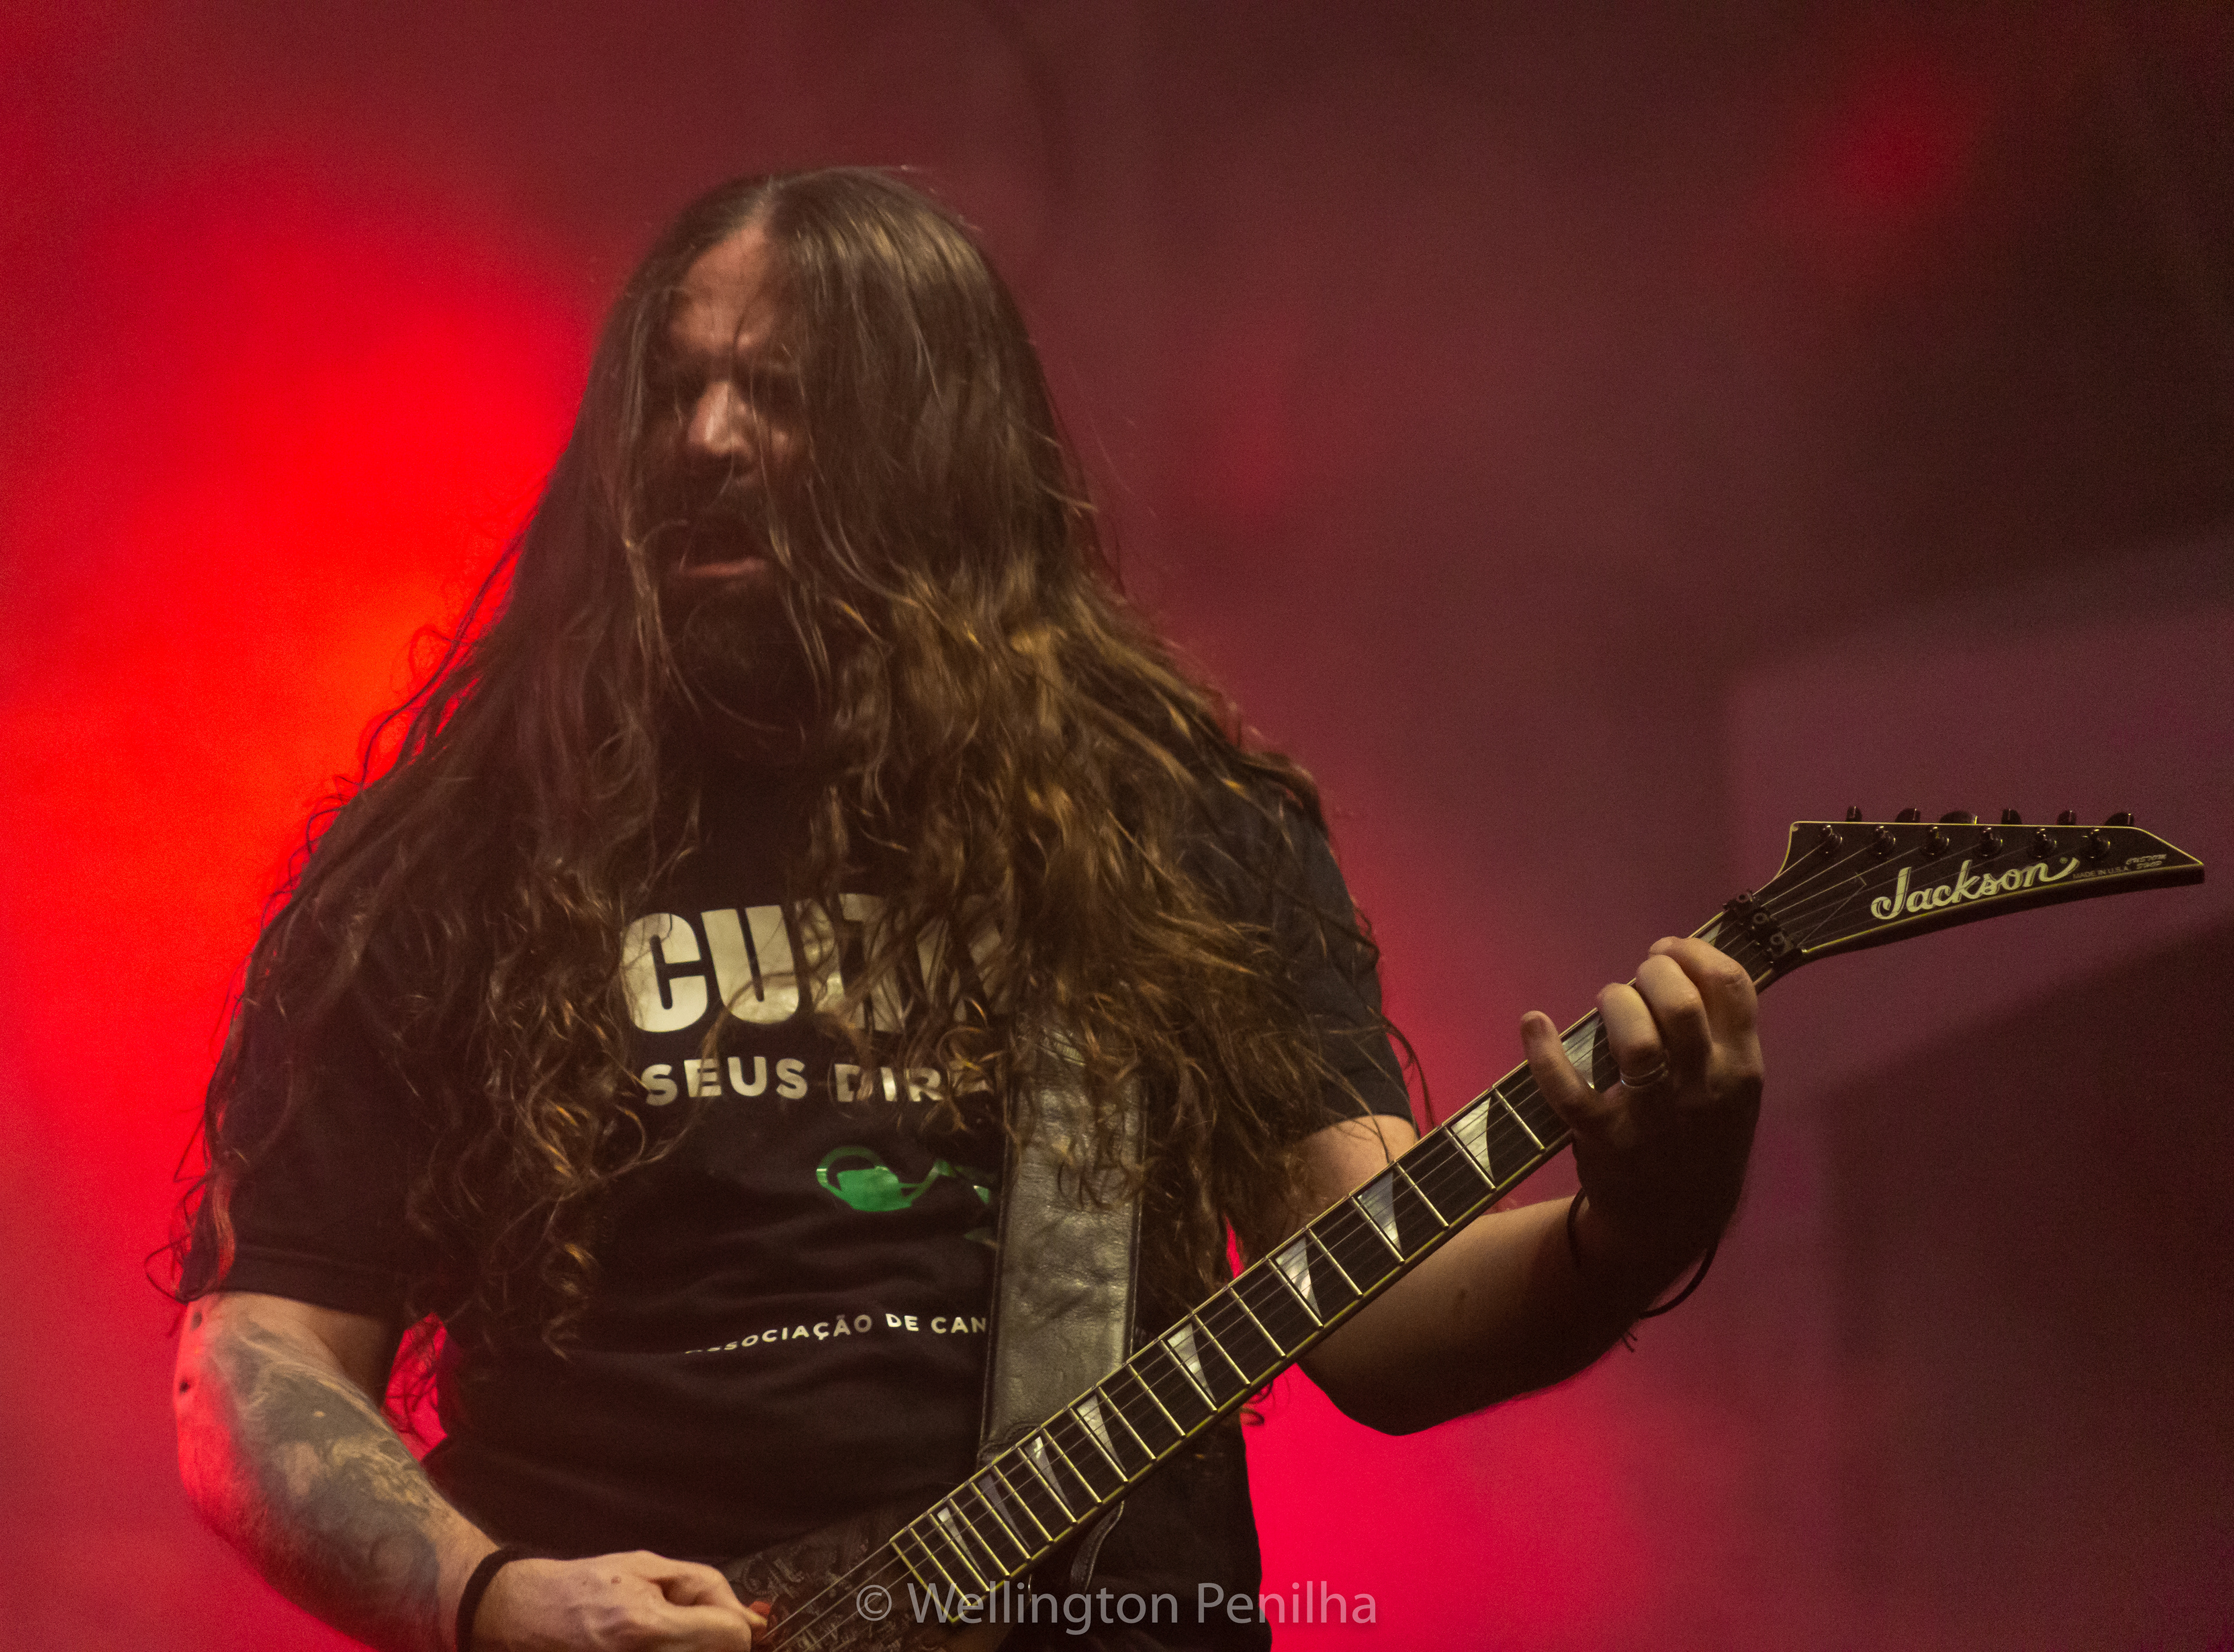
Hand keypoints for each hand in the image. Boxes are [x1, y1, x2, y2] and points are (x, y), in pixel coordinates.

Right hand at [474, 1550, 768, 1650]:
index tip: (730, 1616)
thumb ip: (704, 1587)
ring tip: (667, 1630)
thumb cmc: (584, 1584)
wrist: (524, 1612)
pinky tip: (656, 1642)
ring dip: (697, 1645)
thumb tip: (750, 1618)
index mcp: (646, 1626)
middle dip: (716, 1637)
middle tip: (692, 1621)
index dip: (738, 1623)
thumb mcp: (646, 1566)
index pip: (730, 1637)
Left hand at [1522, 936, 1762, 1286]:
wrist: (1672, 1224)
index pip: (1733, 988)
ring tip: (1606, 1004)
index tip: (1669, 950)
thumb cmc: (1699, 1139)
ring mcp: (1654, 1117)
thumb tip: (1681, 961)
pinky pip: (1569, 1090)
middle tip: (1636, 979)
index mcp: (1741, 1069)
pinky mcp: (1604, 1138)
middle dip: (1654, 973)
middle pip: (1681, 1007)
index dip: (1696, 952)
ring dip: (1615, 1005)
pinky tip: (1534, 1023)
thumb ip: (1720, 1033)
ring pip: (1637, 1043)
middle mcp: (1704, 1089)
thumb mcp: (1732, 1090)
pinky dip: (1545, 1051)